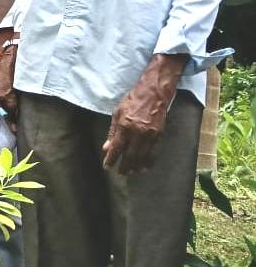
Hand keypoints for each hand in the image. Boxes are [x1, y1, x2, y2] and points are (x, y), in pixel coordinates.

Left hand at [102, 56, 183, 173]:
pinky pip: (153, 152)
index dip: (111, 159)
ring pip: (142, 156)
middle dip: (124, 166)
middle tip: (120, 173)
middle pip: (130, 155)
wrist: (154, 93)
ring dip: (136, 166)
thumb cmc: (132, 100)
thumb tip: (107, 147)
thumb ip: (112, 132)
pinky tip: (145, 167)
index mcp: (125, 126)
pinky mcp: (159, 135)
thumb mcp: (117, 112)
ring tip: (131, 172)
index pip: (117, 148)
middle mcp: (138, 133)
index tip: (107, 167)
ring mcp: (150, 135)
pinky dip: (149, 161)